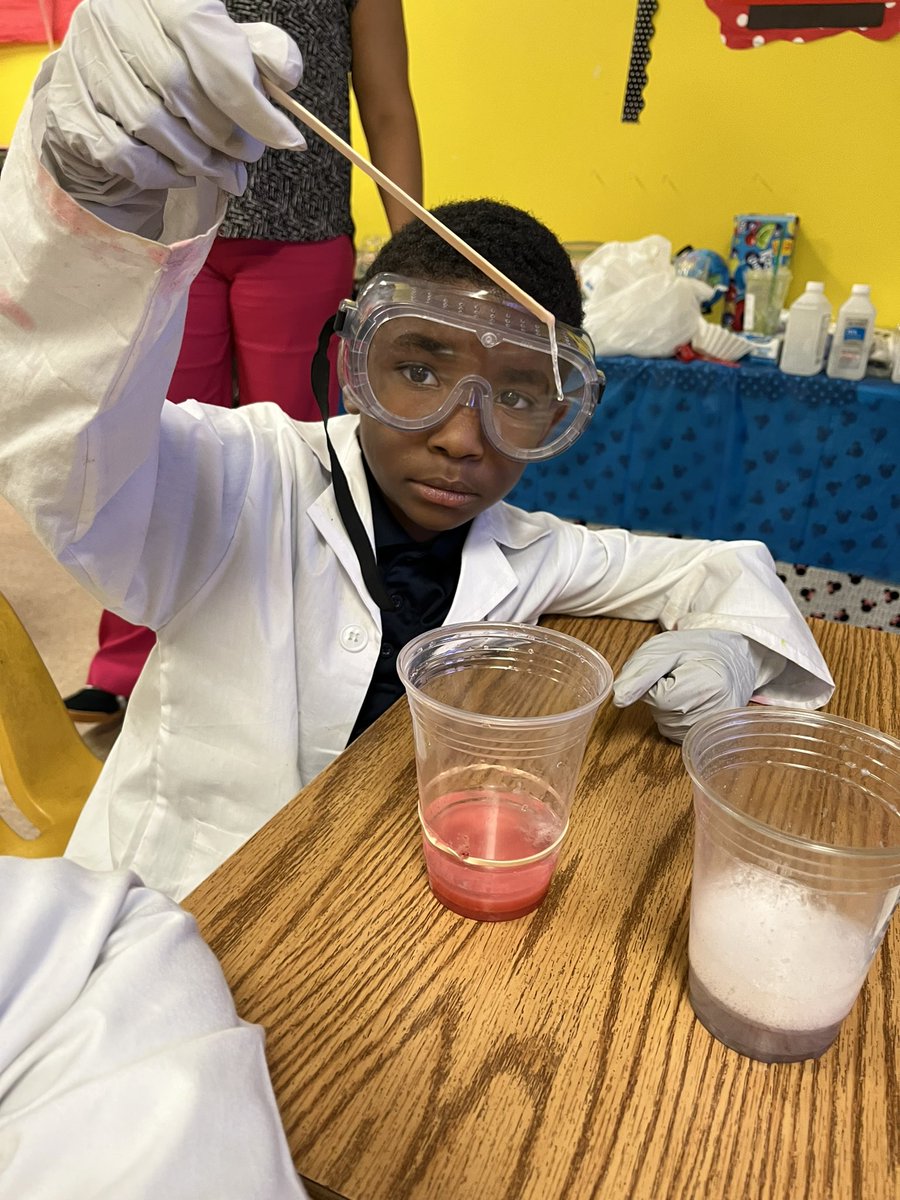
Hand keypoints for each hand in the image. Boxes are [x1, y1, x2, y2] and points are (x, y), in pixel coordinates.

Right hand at [42, 0, 303, 210]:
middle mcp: (117, 20)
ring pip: (155, 126)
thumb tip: (285, 77)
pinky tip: (181, 172)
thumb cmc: (175, 62)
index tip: (289, 140)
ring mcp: (89, 64)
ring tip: (224, 173)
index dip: (256, 105)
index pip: (214, 51)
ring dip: (201, 161)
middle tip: (247, 157)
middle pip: (184, 91)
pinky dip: (163, 173)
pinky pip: (127, 155)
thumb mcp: (219, 45)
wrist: (105, 80)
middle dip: (227, 137)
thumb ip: (257, 53)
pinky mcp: (72, 110)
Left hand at [612, 629, 776, 742]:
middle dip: (660, 695)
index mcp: (708, 685)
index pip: (659, 698)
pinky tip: (690, 702)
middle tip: (681, 677)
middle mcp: (714, 713)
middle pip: (662, 713)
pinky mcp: (710, 736)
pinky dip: (674, 717)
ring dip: (666, 707)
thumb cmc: (697, 650)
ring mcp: (714, 729)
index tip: (672, 670)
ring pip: (665, 725)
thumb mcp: (664, 649)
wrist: (732, 660)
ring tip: (688, 687)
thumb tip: (618, 700)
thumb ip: (640, 674)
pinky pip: (675, 732)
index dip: (656, 682)